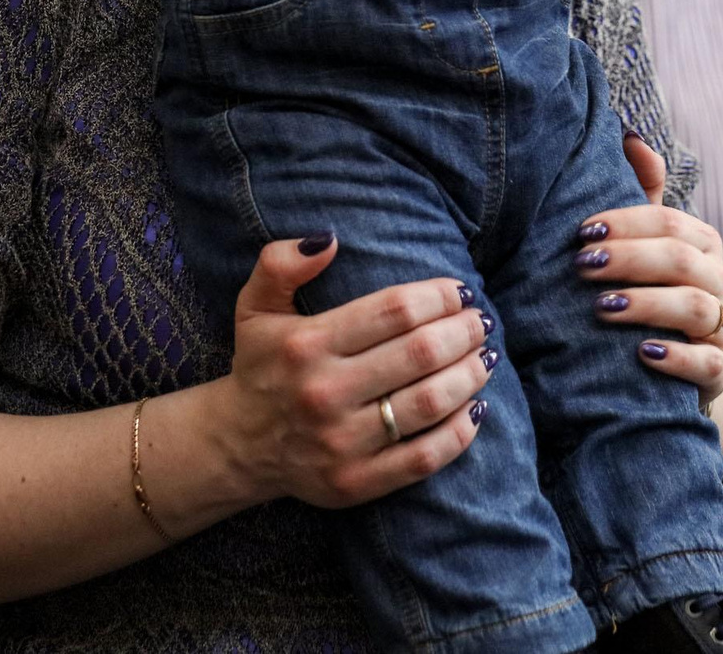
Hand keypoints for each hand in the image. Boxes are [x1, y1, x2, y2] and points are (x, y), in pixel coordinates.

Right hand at [212, 233, 492, 510]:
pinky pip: (424, 458)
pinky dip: (460, 432)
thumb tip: (329, 240)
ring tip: (485, 358)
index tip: (461, 291)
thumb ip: (280, 263)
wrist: (237, 445)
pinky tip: (475, 408)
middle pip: (421, 353)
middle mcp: (324, 393)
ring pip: (429, 403)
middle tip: (482, 322)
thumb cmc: (261, 365)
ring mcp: (341, 443)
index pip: (394, 311)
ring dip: (470, 375)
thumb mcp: (254, 306)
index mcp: (306, 345)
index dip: (439, 297)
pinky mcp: (355, 482)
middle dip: (464, 332)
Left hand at [575, 135, 722, 411]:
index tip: (582, 232)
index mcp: (703, 243)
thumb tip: (631, 137)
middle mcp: (720, 281)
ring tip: (603, 308)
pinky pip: (707, 363)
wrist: (680, 365)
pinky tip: (643, 353)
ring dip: (647, 304)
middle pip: (681, 260)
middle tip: (583, 266)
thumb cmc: (655, 290)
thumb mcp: (648, 244)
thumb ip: (644, 194)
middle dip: (629, 259)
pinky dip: (677, 357)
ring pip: (697, 307)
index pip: (670, 223)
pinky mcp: (718, 371)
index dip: (626, 224)